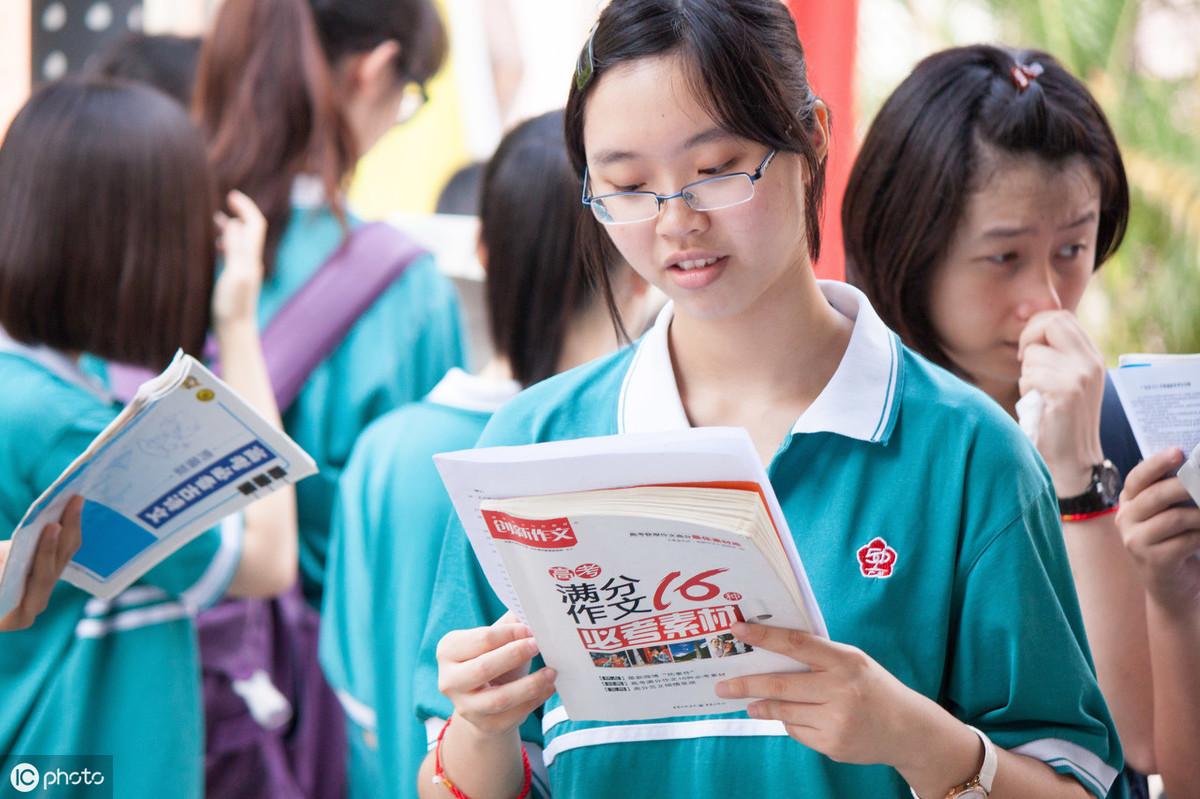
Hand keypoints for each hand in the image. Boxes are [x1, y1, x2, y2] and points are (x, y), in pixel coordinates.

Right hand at [0, 496, 82, 630]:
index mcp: (14, 616)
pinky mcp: (48, 574)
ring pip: (65, 555)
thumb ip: (2, 561)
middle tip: (73, 502)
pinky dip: (66, 529)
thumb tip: (10, 553)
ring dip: (71, 526)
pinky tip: (70, 508)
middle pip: (57, 563)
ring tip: (75, 500)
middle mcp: (36, 605)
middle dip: (66, 531)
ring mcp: (44, 589)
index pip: (38, 580)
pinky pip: (63, 550)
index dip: (46, 552)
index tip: (52, 526)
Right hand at [212, 190, 266, 326]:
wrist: (234, 331)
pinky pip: (231, 255)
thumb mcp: (234, 274)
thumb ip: (236, 249)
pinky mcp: (234, 280)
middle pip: (248, 230)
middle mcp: (250, 262)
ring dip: (228, 228)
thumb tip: (234, 223)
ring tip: (210, 221)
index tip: (231, 195)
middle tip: (218, 204)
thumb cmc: (232, 306)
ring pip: (238, 242)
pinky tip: (211, 246)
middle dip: (236, 214)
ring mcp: (243, 271)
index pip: (254, 224)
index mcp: (251, 258)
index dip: (246, 207)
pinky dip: (223, 244)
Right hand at [436, 611, 556, 738]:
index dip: (509, 633)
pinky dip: (535, 701)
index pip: (481, 639)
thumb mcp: (495, 640)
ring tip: (551, 672)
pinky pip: (513, 715)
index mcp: (449, 650)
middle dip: (515, 655)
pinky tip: (549, 688)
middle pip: (484, 668)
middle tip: (539, 645)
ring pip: (499, 698)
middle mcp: (449, 680)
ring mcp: (465, 707)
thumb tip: (534, 611)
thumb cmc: (492, 659)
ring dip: (530, 684)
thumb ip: (510, 624)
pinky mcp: (485, 726)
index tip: (530, 629)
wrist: (484, 699)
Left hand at [714, 622, 933, 767]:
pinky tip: (787, 716)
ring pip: (784, 711)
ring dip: (761, 706)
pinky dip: (788, 722)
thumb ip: (818, 656)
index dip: (765, 636)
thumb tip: (769, 650)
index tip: (738, 630)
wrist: (907, 729)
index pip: (797, 644)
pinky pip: (797, 730)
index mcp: (846, 661)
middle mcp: (841, 690)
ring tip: (747, 703)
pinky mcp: (833, 745)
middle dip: (746, 684)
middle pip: (781, 685)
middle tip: (722, 685)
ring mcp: (837, 720)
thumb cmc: (871, 686)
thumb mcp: (853, 661)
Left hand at [1018, 311, 1105, 494]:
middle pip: (1050, 322)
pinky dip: (1026, 391)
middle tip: (1025, 364)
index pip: (1060, 316)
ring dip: (1026, 375)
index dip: (1036, 326)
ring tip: (1039, 396)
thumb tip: (1023, 311)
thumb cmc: (1058, 420)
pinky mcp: (1066, 392)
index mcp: (1091, 356)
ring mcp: (1080, 376)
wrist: (1073, 461)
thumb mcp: (1065, 379)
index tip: (1028, 348)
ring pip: (1033, 354)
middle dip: (1028, 339)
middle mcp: (1090, 362)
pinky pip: (1030, 375)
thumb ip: (1053, 350)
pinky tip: (1038, 407)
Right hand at [1116, 448, 1199, 613]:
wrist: (1174, 587)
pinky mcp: (1153, 561)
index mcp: (1128, 502)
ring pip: (1174, 518)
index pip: (1138, 478)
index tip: (1179, 451)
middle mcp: (1125, 519)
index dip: (1157, 463)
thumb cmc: (1177, 541)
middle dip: (1186, 485)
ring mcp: (1135, 541)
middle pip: (1156, 495)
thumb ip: (1172, 494)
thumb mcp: (1169, 514)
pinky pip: (1185, 540)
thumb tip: (1193, 470)